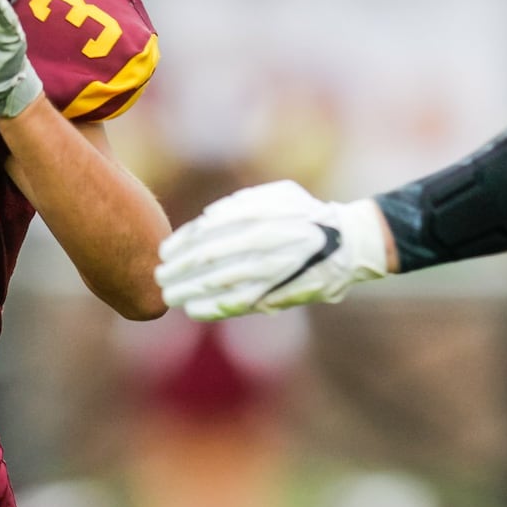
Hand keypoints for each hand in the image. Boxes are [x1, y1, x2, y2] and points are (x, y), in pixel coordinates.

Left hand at [155, 180, 390, 319]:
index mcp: (259, 216)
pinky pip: (240, 303)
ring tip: (171, 296)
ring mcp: (270, 270)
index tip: (163, 252)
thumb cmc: (304, 214)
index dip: (181, 243)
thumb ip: (240, 204)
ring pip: (219, 283)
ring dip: (190, 291)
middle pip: (207, 259)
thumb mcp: (277, 195)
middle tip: (159, 277)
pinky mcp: (279, 293)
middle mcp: (262, 242)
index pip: (208, 231)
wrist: (346, 243)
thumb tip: (206, 218)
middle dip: (179, 270)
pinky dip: (215, 308)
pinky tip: (195, 310)